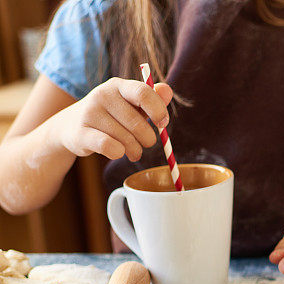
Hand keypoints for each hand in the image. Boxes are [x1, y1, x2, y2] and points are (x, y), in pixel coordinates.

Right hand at [55, 77, 172, 160]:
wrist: (71, 126)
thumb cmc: (112, 115)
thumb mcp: (131, 104)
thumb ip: (152, 99)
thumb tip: (168, 91)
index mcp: (118, 86)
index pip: (143, 93)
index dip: (158, 111)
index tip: (163, 124)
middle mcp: (102, 95)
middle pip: (138, 123)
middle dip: (148, 139)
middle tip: (146, 143)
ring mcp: (90, 113)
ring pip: (127, 140)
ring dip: (135, 150)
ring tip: (132, 151)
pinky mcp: (81, 133)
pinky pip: (111, 148)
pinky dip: (119, 154)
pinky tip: (117, 152)